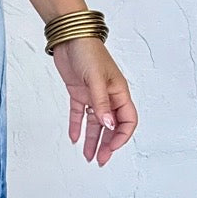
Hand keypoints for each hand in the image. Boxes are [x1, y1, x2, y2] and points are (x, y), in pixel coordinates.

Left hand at [49, 36, 137, 166]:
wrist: (69, 37)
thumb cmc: (88, 51)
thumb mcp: (96, 79)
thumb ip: (101, 103)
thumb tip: (109, 126)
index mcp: (119, 92)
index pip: (127, 121)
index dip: (121, 137)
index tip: (111, 149)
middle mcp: (108, 96)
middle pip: (112, 126)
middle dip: (107, 145)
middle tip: (100, 160)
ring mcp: (93, 95)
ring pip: (96, 123)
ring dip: (93, 140)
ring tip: (89, 157)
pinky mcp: (78, 92)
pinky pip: (79, 114)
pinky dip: (77, 126)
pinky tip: (74, 139)